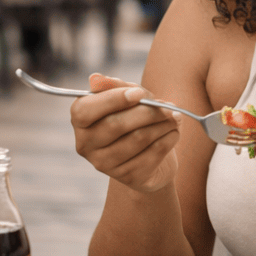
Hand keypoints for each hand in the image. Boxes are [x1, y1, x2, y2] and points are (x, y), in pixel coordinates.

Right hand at [70, 74, 182, 193]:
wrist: (152, 156)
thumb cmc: (135, 119)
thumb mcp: (128, 98)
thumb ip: (115, 86)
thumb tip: (96, 78)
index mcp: (80, 122)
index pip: (85, 110)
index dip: (113, 100)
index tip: (139, 93)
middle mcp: (86, 145)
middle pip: (115, 125)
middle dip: (147, 112)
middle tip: (169, 106)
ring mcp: (105, 164)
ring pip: (137, 139)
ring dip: (162, 124)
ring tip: (174, 117)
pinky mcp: (128, 177)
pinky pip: (153, 154)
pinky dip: (168, 139)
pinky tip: (173, 132)